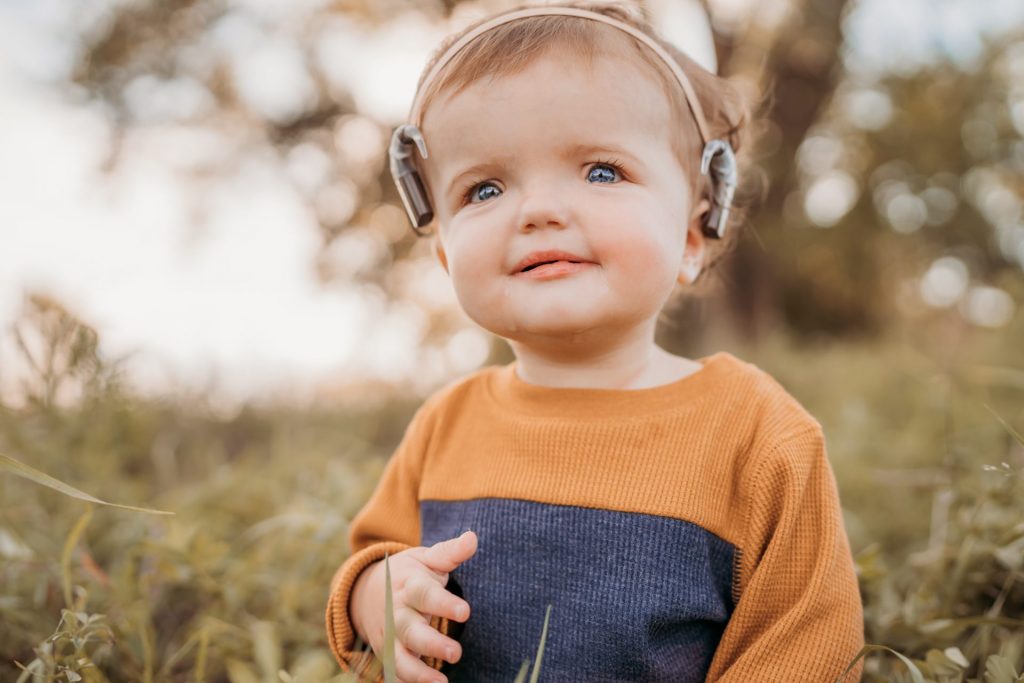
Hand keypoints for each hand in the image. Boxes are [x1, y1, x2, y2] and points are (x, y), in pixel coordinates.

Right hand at [350, 530, 476, 682]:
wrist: (369, 590)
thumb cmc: (410, 574)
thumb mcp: (427, 559)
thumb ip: (450, 553)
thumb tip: (472, 538)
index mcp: (408, 585)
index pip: (424, 594)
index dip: (443, 603)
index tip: (465, 612)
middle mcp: (396, 612)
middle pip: (409, 630)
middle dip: (430, 643)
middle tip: (455, 652)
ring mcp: (389, 635)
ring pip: (399, 656)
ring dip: (418, 672)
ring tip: (441, 682)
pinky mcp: (386, 653)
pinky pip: (394, 672)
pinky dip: (406, 682)